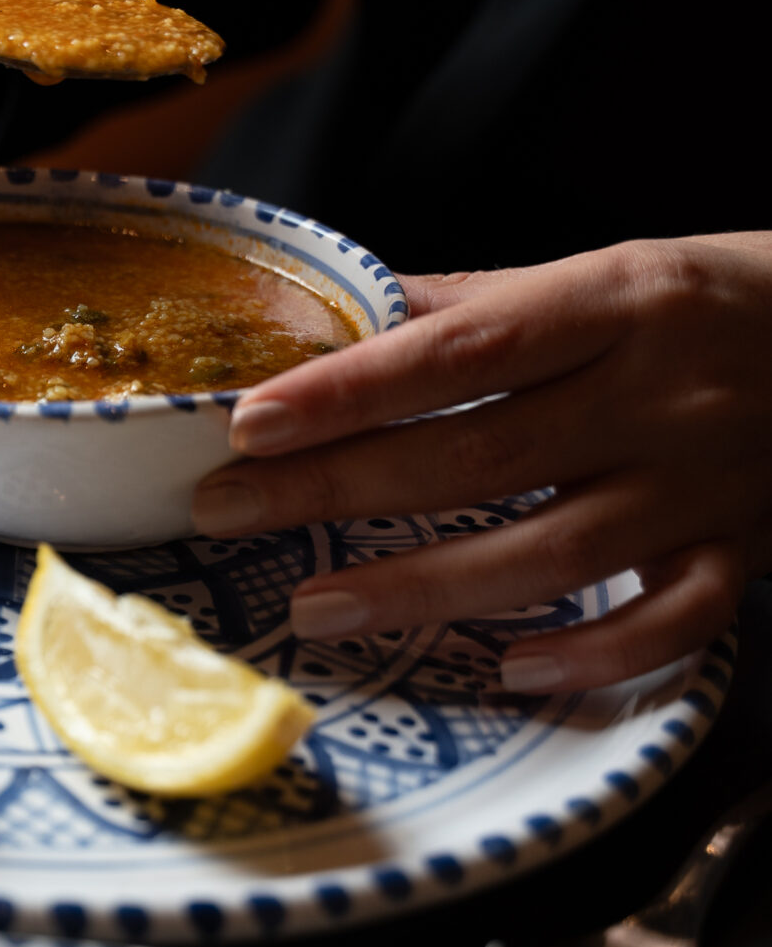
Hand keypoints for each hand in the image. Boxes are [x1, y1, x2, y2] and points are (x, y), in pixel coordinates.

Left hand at [191, 234, 771, 689]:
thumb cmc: (709, 305)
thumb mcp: (603, 274)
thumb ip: (475, 309)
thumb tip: (332, 316)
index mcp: (616, 301)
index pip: (464, 351)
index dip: (352, 389)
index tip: (251, 422)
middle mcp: (660, 395)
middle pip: (481, 456)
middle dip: (339, 488)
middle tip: (226, 511)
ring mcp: (702, 485)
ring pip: (552, 553)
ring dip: (424, 587)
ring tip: (313, 606)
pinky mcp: (740, 554)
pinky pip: (666, 622)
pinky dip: (591, 655)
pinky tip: (510, 671)